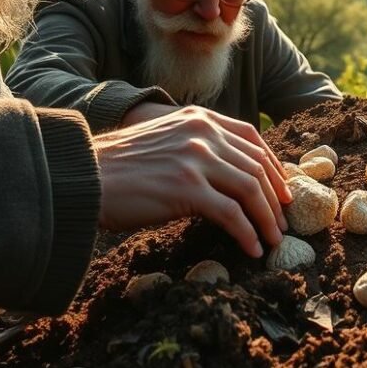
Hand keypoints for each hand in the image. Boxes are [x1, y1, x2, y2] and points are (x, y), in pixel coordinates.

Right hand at [92, 105, 291, 257]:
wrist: (84, 176)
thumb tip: (232, 176)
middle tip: (282, 221)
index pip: (252, 139)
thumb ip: (198, 146)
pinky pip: (232, 215)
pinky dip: (247, 234)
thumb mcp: (165, 140)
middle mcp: (203, 133)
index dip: (272, 166)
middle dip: (274, 198)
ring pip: (250, 191)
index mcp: (199, 118)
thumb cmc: (119, 167)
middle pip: (256, 166)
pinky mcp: (188, 189)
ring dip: (267, 220)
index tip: (282, 189)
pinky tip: (251, 249)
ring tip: (271, 240)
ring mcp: (196, 159)